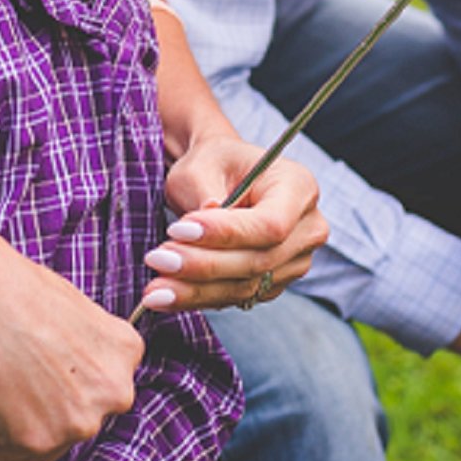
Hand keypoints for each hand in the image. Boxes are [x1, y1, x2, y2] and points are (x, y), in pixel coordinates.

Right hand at [0, 253, 142, 460]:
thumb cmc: (15, 289)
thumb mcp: (72, 310)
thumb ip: (83, 353)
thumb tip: (65, 389)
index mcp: (124, 353)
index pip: (104, 390)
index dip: (75, 391)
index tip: (55, 392)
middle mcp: (111, 392)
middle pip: (80, 422)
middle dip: (52, 419)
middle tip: (23, 407)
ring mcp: (75, 421)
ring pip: (48, 447)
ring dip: (23, 441)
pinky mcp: (35, 442)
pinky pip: (11, 457)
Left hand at [144, 136, 327, 311]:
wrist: (218, 178)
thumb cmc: (213, 163)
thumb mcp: (203, 163)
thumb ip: (204, 188)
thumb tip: (206, 217)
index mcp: (298, 186)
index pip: (270, 223)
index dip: (227, 234)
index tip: (179, 231)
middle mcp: (306, 229)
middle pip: (258, 260)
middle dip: (203, 265)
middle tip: (158, 261)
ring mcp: (293, 262)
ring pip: (244, 286)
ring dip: (195, 290)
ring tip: (154, 289)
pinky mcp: (272, 285)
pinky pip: (235, 297)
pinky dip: (198, 298)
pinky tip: (166, 297)